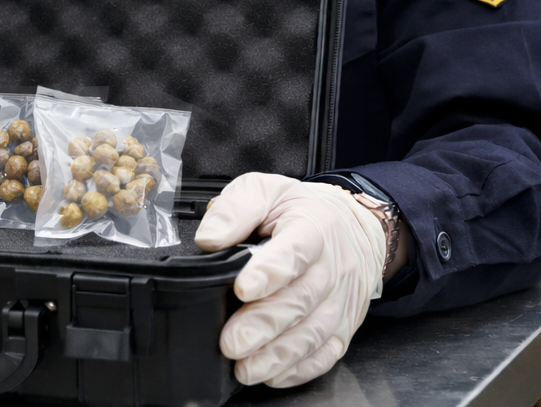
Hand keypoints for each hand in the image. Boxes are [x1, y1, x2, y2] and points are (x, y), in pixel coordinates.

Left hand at [195, 174, 385, 387]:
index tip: (242, 289)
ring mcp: (340, 301)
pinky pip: (327, 353)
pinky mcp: (343, 326)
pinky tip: (274, 374)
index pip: (295, 252)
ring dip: (279, 355)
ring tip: (246, 367)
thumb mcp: (265, 190)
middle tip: (232, 342)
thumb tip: (210, 238)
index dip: (269, 272)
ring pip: (313, 333)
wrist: (353, 227)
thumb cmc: (299, 211)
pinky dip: (301, 368)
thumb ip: (235, 209)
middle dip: (264, 325)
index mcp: (311, 229)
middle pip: (301, 300)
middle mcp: (331, 268)